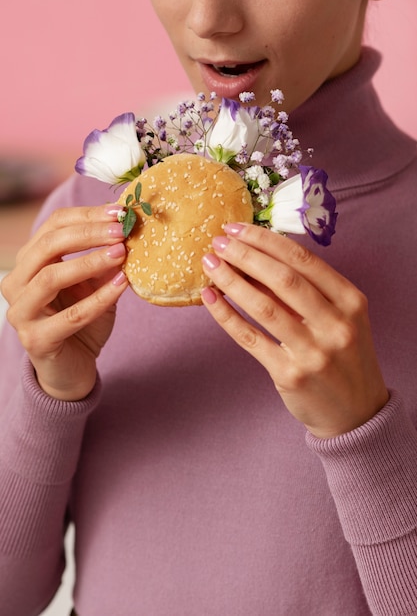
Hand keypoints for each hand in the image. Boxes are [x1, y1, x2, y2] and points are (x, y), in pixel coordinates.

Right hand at [1, 204, 128, 400]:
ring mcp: (21, 313)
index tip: (119, 212)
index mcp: (28, 263)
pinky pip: (72, 315)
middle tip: (121, 230)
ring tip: (122, 253)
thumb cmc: (83, 322)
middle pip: (48, 246)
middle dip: (88, 234)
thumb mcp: (94, 284)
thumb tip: (128, 229)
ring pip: (52, 277)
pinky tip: (122, 284)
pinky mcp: (37, 340)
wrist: (73, 368)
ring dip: (90, 262)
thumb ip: (104, 260)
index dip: (86, 216)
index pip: (52, 226)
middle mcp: (16, 284)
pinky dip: (99, 298)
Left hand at [201, 223, 388, 437]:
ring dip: (231, 281)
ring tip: (209, 265)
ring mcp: (313, 352)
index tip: (238, 229)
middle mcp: (335, 324)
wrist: (355, 412)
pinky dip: (226, 316)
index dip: (266, 241)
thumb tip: (256, 258)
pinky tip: (210, 298)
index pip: (304, 260)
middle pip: (283, 279)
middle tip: (218, 242)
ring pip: (264, 307)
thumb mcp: (341, 319)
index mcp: (351, 301)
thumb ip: (307, 292)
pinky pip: (250, 338)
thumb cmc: (344, 356)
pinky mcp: (289, 375)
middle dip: (246, 255)